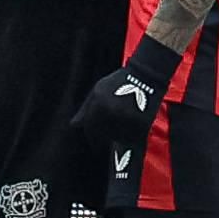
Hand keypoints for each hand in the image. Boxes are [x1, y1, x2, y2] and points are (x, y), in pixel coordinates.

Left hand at [71, 38, 179, 153]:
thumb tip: (73, 125)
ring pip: (117, 138)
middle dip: (104, 138)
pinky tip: (129, 129)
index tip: (95, 141)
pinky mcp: (140, 123)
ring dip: (116, 137)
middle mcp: (111, 113)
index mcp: (98, 105)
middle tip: (109, 137)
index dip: (92, 136)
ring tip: (121, 129)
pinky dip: (128, 137)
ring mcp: (126, 118)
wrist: (145, 77)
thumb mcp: (98, 91)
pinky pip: (130, 138)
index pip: (90, 130)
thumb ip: (85, 109)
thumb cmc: (118, 82)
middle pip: (103, 136)